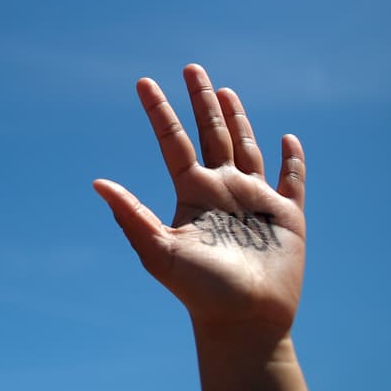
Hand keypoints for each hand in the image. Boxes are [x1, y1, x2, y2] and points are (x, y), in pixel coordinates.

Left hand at [93, 64, 312, 390]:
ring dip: (237, 119)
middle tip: (192, 67)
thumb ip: (131, 215)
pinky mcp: (288, 216)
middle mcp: (221, 190)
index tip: (142, 82)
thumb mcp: (160, 251)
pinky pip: (292, 181)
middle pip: (210, 134)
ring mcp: (254, 201)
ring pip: (246, 148)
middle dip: (201, 101)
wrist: (244, 323)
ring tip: (225, 91)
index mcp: (192, 193)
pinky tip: (286, 139)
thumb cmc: (199, 292)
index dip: (159, 112)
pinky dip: (292, 160)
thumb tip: (98, 182)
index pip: (173, 142)